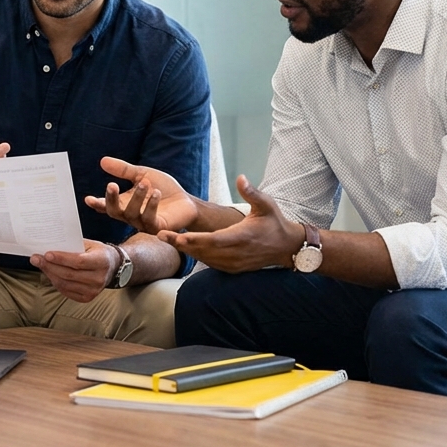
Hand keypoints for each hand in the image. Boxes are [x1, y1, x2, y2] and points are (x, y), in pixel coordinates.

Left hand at [30, 239, 117, 302]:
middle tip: (36, 258)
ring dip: (50, 274)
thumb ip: (73, 246)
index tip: (46, 254)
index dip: (61, 259)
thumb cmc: (98, 252)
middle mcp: (98, 278)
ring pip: (65, 284)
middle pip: (69, 274)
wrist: (113, 267)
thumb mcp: (90, 244)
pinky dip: (55, 282)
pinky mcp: (87, 298)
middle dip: (50, 266)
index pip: (78, 262)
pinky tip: (50, 273)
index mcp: (101, 262)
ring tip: (40, 265)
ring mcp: (93, 291)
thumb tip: (51, 245)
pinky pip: (66, 291)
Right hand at [83, 157, 197, 233]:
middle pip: (115, 212)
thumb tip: (102, 161)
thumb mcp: (142, 175)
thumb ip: (123, 170)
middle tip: (111, 185)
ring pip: (132, 214)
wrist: (186, 201)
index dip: (97, 203)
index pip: (107, 205)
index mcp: (124, 203)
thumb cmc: (162, 188)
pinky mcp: (157, 228)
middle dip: (111, 199)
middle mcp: (130, 215)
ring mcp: (143, 223)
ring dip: (137, 198)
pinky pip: (150, 219)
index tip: (88, 199)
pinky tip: (156, 193)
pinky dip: (151, 206)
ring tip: (145, 184)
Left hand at [158, 176, 301, 272]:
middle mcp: (236, 254)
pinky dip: (197, 256)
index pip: (213, 240)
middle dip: (181, 244)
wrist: (287, 247)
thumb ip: (252, 192)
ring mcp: (234, 264)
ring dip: (186, 250)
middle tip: (160, 235)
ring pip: (205, 259)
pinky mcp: (233, 269)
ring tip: (167, 239)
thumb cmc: (274, 222)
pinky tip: (185, 247)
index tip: (176, 236)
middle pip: (203, 251)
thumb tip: (240, 178)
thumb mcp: (266, 204)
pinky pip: (211, 263)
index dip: (193, 239)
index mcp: (241, 237)